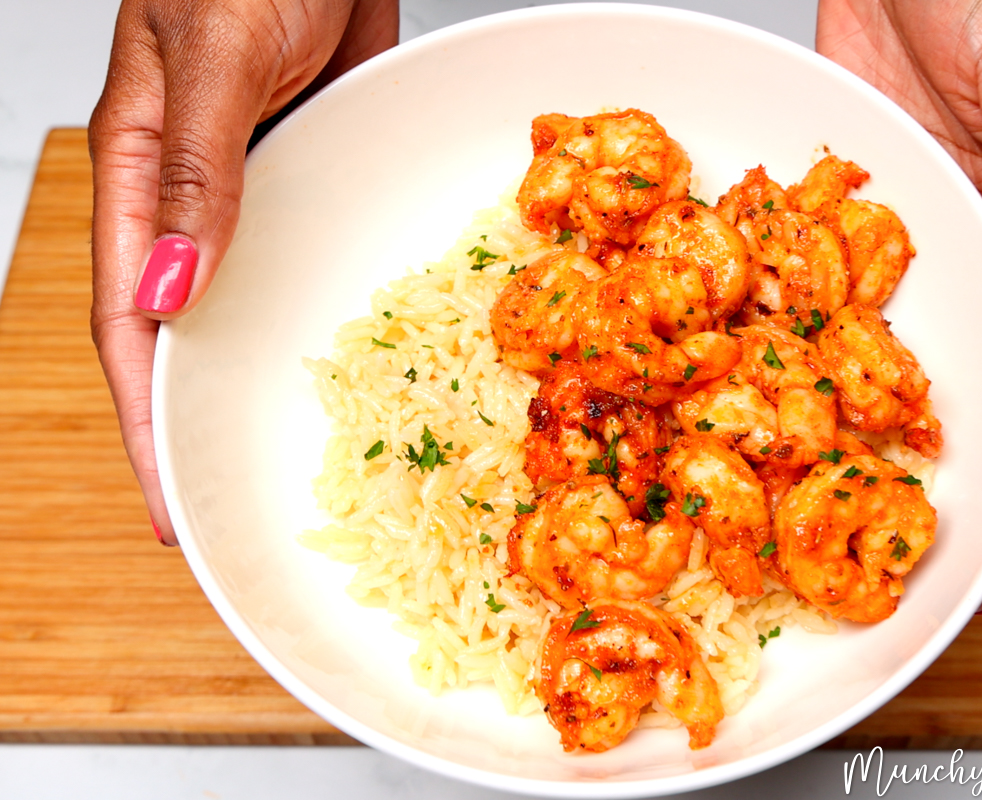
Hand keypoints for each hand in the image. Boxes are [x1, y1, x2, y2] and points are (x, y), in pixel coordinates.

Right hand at [90, 0, 398, 544]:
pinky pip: (305, 259)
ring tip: (284, 463)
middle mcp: (190, 195)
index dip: (147, 425)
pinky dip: (316, 313)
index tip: (168, 508)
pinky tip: (344, 357)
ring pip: (244, 305)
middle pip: (183, 336)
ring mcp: (253, 190)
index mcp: (138, 172)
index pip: (128, 327)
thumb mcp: (214, 52)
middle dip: (196, 429)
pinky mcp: (308, 172)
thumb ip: (194, 170)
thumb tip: (167, 296)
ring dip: (258, 382)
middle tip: (224, 519)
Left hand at [815, 0, 981, 608]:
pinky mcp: (849, 202)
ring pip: (903, 342)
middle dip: (958, 468)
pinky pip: (834, 280)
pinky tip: (790, 391)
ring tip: (846, 498)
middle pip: (981, 377)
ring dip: (878, 417)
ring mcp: (917, 227)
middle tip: (922, 556)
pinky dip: (817, 336)